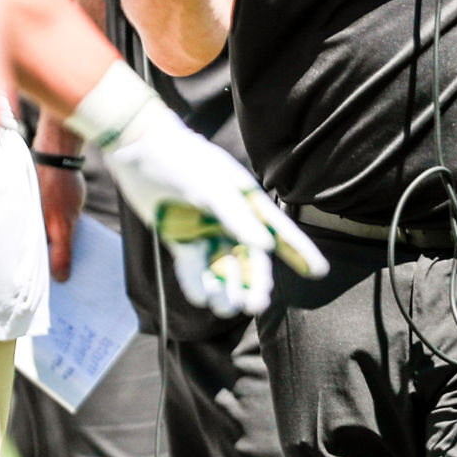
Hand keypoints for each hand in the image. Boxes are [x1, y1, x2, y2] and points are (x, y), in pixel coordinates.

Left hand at [101, 105, 327, 315]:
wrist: (138, 150)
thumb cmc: (182, 160)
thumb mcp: (211, 186)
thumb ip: (236, 217)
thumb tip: (266, 248)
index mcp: (245, 201)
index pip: (278, 230)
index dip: (299, 250)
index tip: (318, 272)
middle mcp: (229, 219)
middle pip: (249, 257)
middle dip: (254, 282)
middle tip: (255, 304)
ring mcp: (205, 230)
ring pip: (222, 267)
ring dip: (226, 288)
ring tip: (225, 307)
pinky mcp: (181, 238)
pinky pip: (194, 267)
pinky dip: (197, 281)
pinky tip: (201, 295)